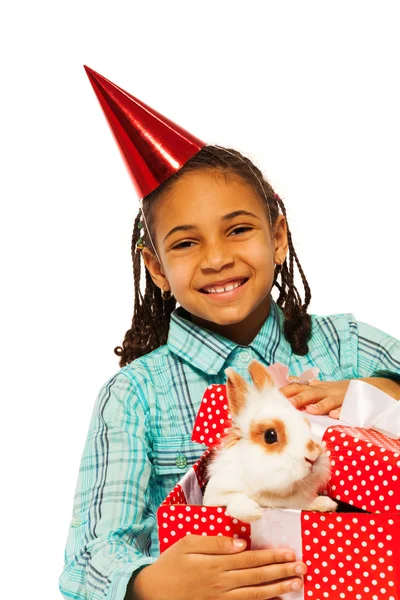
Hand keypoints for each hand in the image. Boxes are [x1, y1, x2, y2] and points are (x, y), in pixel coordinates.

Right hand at [130, 535, 305, 599]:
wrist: (152, 593)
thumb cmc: (170, 564)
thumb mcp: (188, 544)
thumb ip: (215, 542)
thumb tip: (240, 542)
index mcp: (216, 564)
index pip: (250, 559)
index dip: (271, 556)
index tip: (289, 553)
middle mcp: (222, 583)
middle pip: (257, 577)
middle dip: (281, 571)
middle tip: (302, 568)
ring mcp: (221, 599)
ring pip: (255, 594)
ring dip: (277, 588)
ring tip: (295, 584)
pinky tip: (274, 599)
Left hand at [280, 379, 350, 417]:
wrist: (364, 387)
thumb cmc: (336, 390)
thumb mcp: (319, 386)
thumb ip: (304, 385)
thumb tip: (287, 380)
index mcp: (316, 388)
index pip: (299, 387)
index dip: (287, 391)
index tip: (275, 396)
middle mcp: (325, 392)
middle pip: (311, 393)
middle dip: (299, 398)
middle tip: (288, 404)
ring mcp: (338, 398)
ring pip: (328, 401)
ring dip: (319, 405)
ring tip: (310, 410)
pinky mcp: (351, 405)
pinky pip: (346, 408)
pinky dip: (341, 411)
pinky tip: (335, 415)